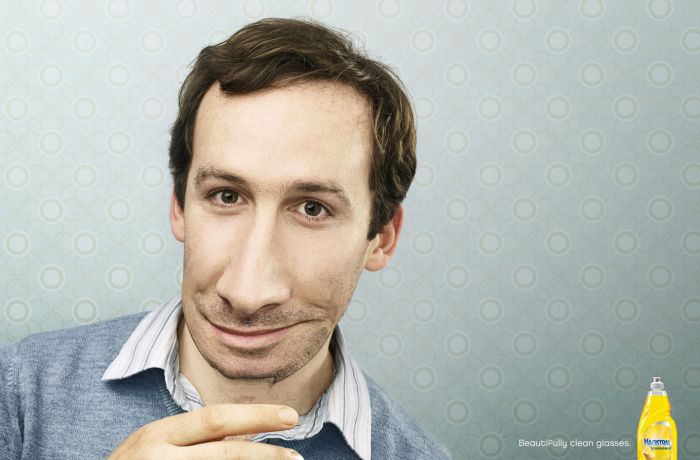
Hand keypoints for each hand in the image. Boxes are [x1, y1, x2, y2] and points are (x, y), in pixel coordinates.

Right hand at [108, 404, 302, 458]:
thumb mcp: (151, 446)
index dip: (256, 416)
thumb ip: (189, 439)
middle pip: (224, 453)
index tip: (291, 416)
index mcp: (157, 435)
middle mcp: (157, 457)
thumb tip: (242, 437)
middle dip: (266, 455)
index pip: (216, 419)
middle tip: (297, 457)